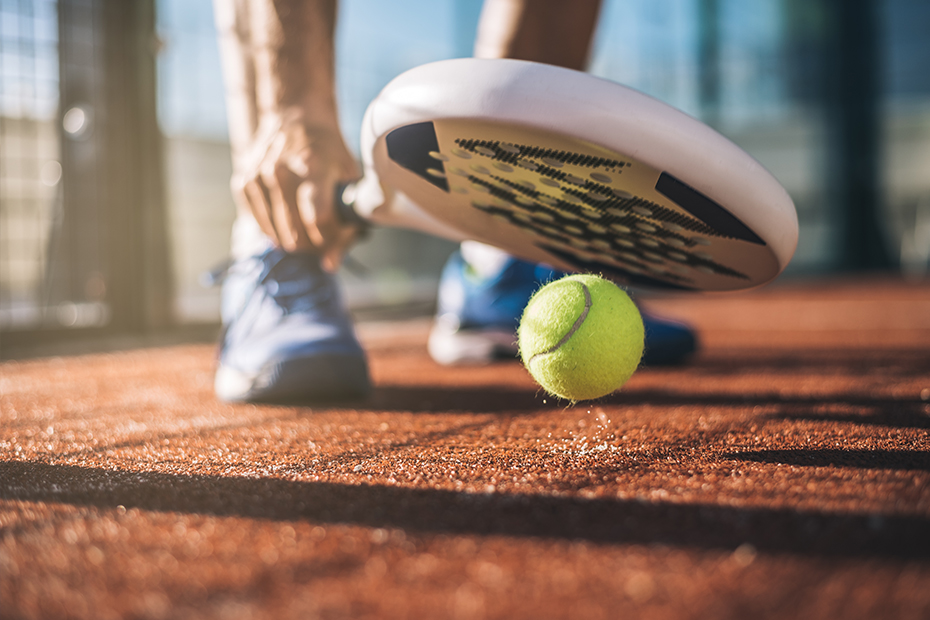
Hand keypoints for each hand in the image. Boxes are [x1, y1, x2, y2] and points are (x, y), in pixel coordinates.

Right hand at [232, 109, 359, 271]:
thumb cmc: (330, 151)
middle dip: (315, 245)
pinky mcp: (243, 180)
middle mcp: (281, 170)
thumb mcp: (349, 179)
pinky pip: (257, 223)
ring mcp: (258, 175)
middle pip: (296, 233)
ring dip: (294, 240)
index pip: (320, 220)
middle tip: (324, 236)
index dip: (332, 237)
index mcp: (313, 167)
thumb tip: (329, 266)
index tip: (339, 235)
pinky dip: (273, 228)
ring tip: (307, 230)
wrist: (297, 115)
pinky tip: (286, 218)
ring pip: (275, 234)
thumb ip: (347, 225)